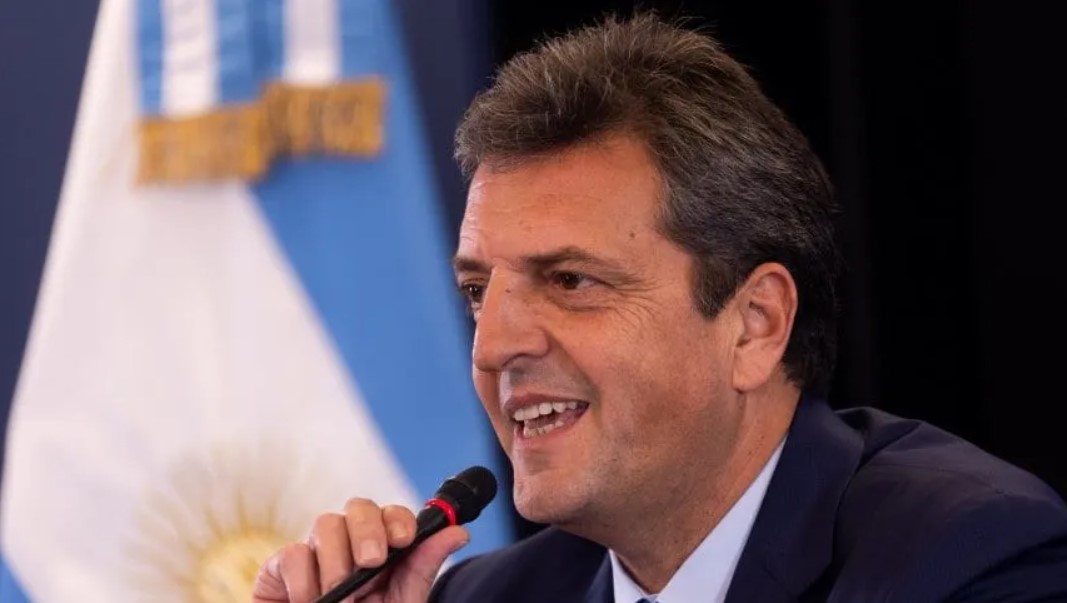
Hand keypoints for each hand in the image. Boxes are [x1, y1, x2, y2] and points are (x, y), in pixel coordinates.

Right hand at [252, 498, 469, 602]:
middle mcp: (349, 546)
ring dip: (336, 561)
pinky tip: (310, 601)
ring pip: (326, 523)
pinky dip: (304, 580)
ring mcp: (315, 554)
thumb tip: (459, 532)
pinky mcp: (280, 568)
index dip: (398, 519)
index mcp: (382, 552)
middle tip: (372, 563)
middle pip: (358, 507)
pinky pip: (292, 553)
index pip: (392, 516)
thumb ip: (423, 568)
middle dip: (368, 530)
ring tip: (340, 596)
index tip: (404, 539)